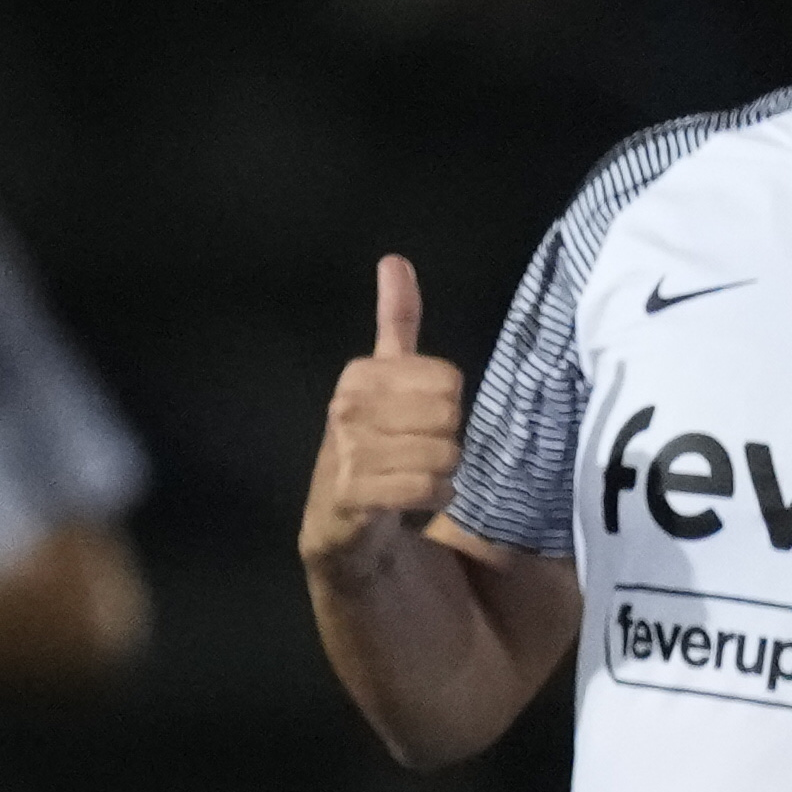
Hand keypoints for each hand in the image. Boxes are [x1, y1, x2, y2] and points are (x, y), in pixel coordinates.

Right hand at [301, 254, 463, 562]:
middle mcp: (346, 408)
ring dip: (442, 476)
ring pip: (441, 454)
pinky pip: (422, 487)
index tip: (420, 423)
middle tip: (419, 457)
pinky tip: (413, 505)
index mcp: (360, 375)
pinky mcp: (349, 497)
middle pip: (448, 415)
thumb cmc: (376, 451)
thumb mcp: (389, 382)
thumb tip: (393, 259)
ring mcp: (345, 453)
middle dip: (447, 442)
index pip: (449, 380)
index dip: (448, 407)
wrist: (342, 532)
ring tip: (415, 482)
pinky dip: (432, 499)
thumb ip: (396, 322)